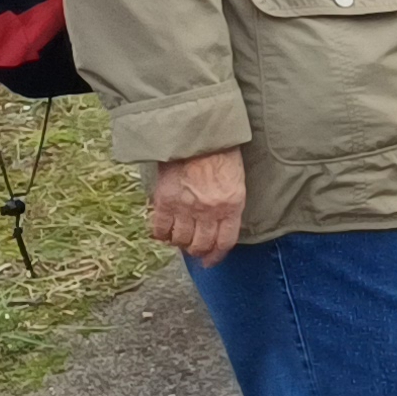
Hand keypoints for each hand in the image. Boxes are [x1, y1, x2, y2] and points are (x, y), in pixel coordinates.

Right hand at [150, 147, 246, 265]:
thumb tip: (218, 224)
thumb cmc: (221, 153)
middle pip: (201, 244)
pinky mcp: (165, 201)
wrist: (197, 134)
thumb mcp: (236, 180)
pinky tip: (163, 232)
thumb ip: (228, 204)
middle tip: (193, 250)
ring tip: (179, 238)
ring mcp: (186, 208)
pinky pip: (160, 229)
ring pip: (180, 240)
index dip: (216, 255)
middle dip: (198, 251)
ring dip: (179, 243)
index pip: (225, 241)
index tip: (210, 261)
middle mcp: (209, 211)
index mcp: (232, 205)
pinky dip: (161, 235)